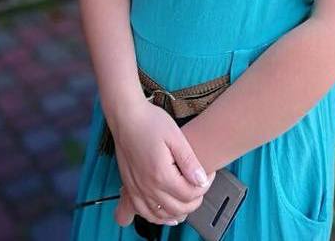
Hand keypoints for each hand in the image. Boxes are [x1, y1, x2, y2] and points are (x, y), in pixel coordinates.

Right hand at [108, 100, 215, 226]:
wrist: (126, 118)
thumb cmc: (151, 122)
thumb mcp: (176, 137)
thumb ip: (189, 161)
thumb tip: (202, 180)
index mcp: (161, 175)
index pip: (190, 194)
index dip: (204, 186)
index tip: (209, 174)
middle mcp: (148, 188)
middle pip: (178, 208)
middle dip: (195, 200)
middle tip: (201, 185)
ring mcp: (137, 190)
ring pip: (162, 216)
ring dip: (179, 212)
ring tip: (189, 199)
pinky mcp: (130, 188)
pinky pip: (145, 213)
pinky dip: (159, 217)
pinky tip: (168, 211)